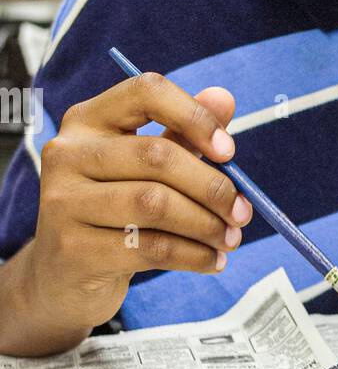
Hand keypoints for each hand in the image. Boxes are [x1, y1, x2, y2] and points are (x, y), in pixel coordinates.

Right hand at [27, 73, 251, 334]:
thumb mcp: (146, 169)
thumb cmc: (113, 213)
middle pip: (157, 155)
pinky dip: (193, 255)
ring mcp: (63, 201)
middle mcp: (67, 153)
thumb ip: (182, 134)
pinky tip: (212, 260)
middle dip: (212, 186)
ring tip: (229, 239)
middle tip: (242, 213)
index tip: (229, 152)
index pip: (145, 92)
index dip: (195, 117)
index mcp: (87, 120)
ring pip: (155, 204)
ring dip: (206, 225)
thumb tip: (224, 98)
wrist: (63, 276)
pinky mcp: (73, 249)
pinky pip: (150, 248)